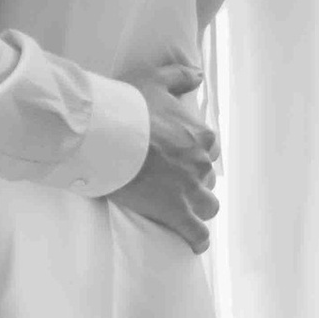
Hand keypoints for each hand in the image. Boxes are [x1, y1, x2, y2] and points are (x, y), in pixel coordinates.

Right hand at [108, 55, 218, 257]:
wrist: (109, 135)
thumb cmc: (129, 106)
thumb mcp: (156, 79)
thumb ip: (181, 75)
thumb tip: (199, 74)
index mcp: (200, 135)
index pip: (210, 149)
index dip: (196, 155)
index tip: (181, 159)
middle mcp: (201, 163)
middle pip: (207, 178)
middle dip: (195, 182)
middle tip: (174, 184)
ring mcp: (190, 189)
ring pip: (207, 205)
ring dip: (198, 208)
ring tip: (183, 212)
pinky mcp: (176, 211)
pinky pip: (196, 233)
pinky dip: (197, 239)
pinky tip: (194, 243)